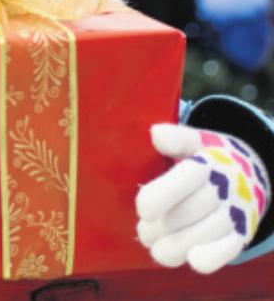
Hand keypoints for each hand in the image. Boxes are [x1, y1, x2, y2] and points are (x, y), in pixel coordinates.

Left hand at [136, 123, 269, 273]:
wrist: (249, 175)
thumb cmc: (208, 157)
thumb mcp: (194, 140)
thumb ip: (175, 138)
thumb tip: (156, 133)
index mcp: (208, 162)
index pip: (188, 176)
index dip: (163, 194)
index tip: (143, 210)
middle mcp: (224, 187)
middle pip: (191, 211)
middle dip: (162, 226)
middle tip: (143, 231)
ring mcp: (235, 212)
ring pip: (205, 233)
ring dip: (176, 245)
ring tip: (155, 247)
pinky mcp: (242, 234)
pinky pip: (229, 248)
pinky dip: (211, 257)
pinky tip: (191, 259)